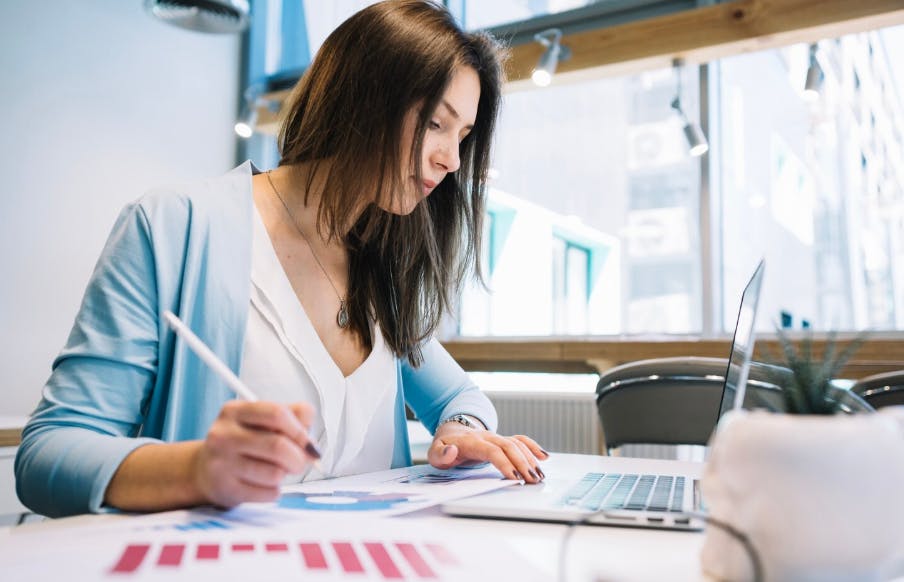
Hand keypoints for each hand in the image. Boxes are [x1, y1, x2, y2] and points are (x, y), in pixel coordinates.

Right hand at [191, 400, 316, 506]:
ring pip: (275, 473)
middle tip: (299, 462)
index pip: (277, 414)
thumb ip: (293, 417)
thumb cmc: (243, 443)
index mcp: (235, 411)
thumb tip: (311, 441)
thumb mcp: (262, 421)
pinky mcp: (225, 488)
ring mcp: (221, 463)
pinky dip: (274, 491)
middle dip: (298, 458)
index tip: (308, 443)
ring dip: (284, 475)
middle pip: (278, 446)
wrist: (205, 470)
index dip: (300, 430)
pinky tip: (262, 484)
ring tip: (276, 471)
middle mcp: (223, 434)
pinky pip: (268, 493)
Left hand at [427, 422, 549, 482]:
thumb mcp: (434, 453)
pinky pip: (520, 440)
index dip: (504, 463)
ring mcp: (497, 437)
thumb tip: (452, 452)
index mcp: (472, 441)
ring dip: (530, 459)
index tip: (514, 478)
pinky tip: (544, 457)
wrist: (451, 432)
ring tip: (540, 476)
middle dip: (523, 463)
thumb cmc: (444, 446)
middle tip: (533, 481)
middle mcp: (488, 437)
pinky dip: (533, 447)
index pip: (492, 450)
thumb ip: (441, 454)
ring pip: (517, 444)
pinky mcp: (502, 440)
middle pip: (509, 447)